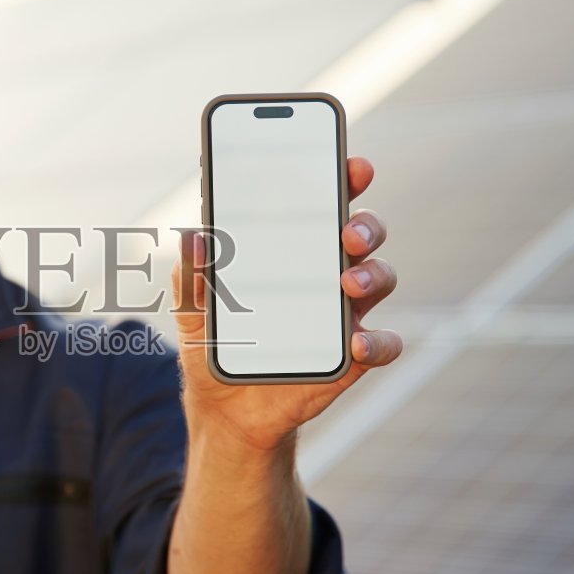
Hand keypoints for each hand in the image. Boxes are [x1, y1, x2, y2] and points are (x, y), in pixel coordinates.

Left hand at [169, 155, 401, 453]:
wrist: (226, 410)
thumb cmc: (215, 342)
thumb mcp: (193, 308)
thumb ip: (191, 274)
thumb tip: (193, 235)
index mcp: (294, 248)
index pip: (325, 201)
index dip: (344, 177)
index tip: (351, 163)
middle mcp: (329, 271)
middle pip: (363, 232)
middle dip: (364, 223)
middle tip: (346, 230)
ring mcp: (344, 313)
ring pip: (380, 279)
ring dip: (372, 274)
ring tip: (348, 282)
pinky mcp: (352, 357)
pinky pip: (382, 345)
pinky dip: (377, 342)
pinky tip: (356, 342)